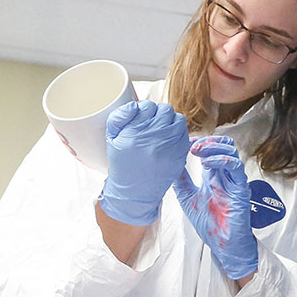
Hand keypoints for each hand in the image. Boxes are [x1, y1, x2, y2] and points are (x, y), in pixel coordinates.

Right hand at [95, 101, 189, 225]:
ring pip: (177, 119)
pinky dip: (178, 133)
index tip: (142, 117)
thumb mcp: (111, 139)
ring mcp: (169, 148)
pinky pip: (185, 134)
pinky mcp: (180, 155)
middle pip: (164, 110)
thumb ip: (118, 117)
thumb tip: (135, 104)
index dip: (145, 109)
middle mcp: (153, 139)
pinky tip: (169, 139)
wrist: (134, 191)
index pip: (147, 106)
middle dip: (158, 113)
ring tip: (161, 130)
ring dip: (170, 121)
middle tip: (152, 123)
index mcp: (134, 134)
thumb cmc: (122, 164)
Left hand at [172, 135, 257, 279]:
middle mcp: (225, 175)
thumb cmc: (210, 224)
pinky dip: (222, 160)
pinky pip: (236, 167)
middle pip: (224, 146)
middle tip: (191, 145)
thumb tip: (169, 166)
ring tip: (197, 151)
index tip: (185, 142)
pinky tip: (208, 163)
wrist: (223, 245)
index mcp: (214, 177)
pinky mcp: (241, 189)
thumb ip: (181, 182)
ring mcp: (234, 181)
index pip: (212, 150)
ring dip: (213, 147)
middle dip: (208, 141)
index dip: (200, 142)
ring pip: (231, 152)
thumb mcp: (188, 199)